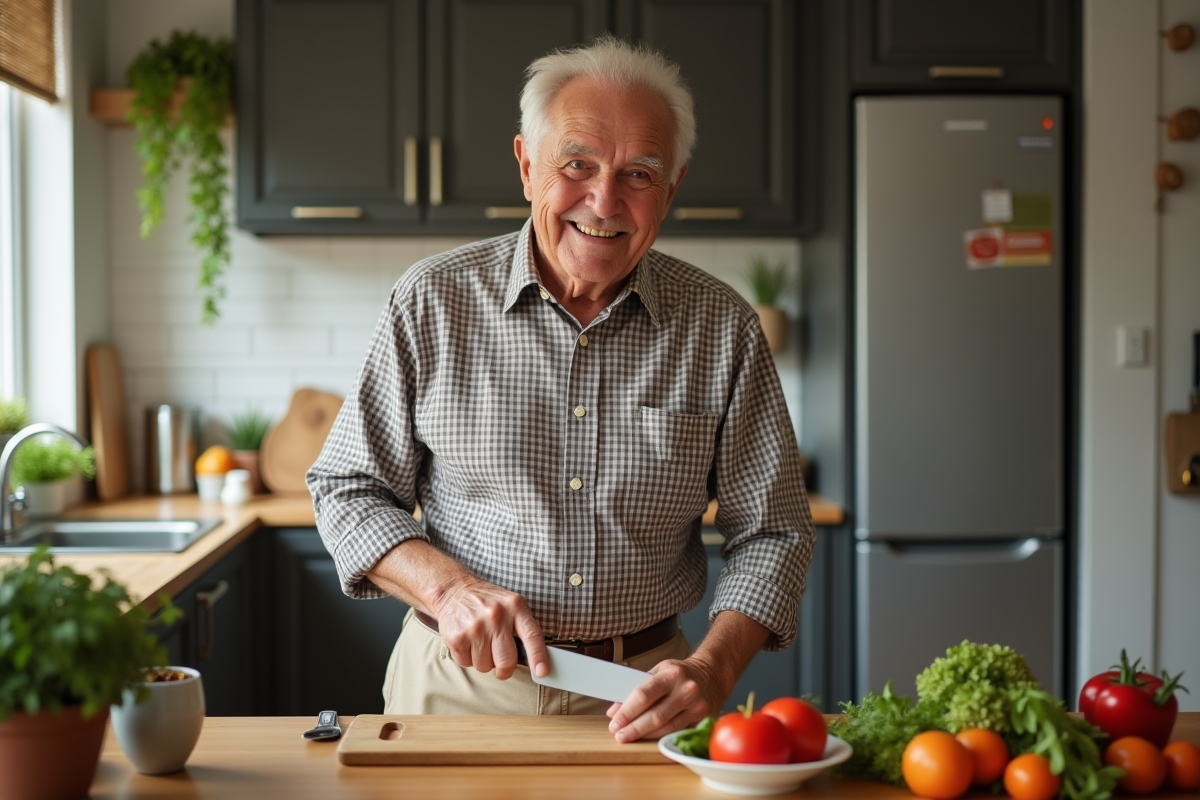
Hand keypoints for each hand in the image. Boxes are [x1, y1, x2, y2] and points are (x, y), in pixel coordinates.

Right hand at [432, 575, 548, 680]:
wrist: (454, 590)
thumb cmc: (487, 602)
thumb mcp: (511, 605)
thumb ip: (523, 628)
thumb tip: (535, 661)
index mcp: (515, 607)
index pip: (532, 635)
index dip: (538, 656)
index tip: (542, 672)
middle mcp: (496, 616)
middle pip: (507, 661)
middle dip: (505, 670)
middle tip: (502, 665)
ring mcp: (475, 627)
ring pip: (485, 666)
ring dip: (483, 661)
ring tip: (480, 642)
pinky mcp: (457, 637)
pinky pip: (467, 663)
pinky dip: (467, 658)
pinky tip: (468, 641)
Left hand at [605, 656, 725, 742]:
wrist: (713, 674)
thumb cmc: (681, 673)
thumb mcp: (659, 671)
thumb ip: (637, 688)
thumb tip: (615, 709)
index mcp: (672, 674)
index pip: (645, 695)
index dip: (627, 711)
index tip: (614, 721)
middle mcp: (687, 691)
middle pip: (655, 716)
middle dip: (634, 728)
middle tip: (619, 734)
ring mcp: (697, 707)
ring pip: (666, 728)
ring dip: (645, 735)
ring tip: (629, 737)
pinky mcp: (703, 720)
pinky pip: (677, 732)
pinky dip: (660, 736)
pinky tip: (648, 738)